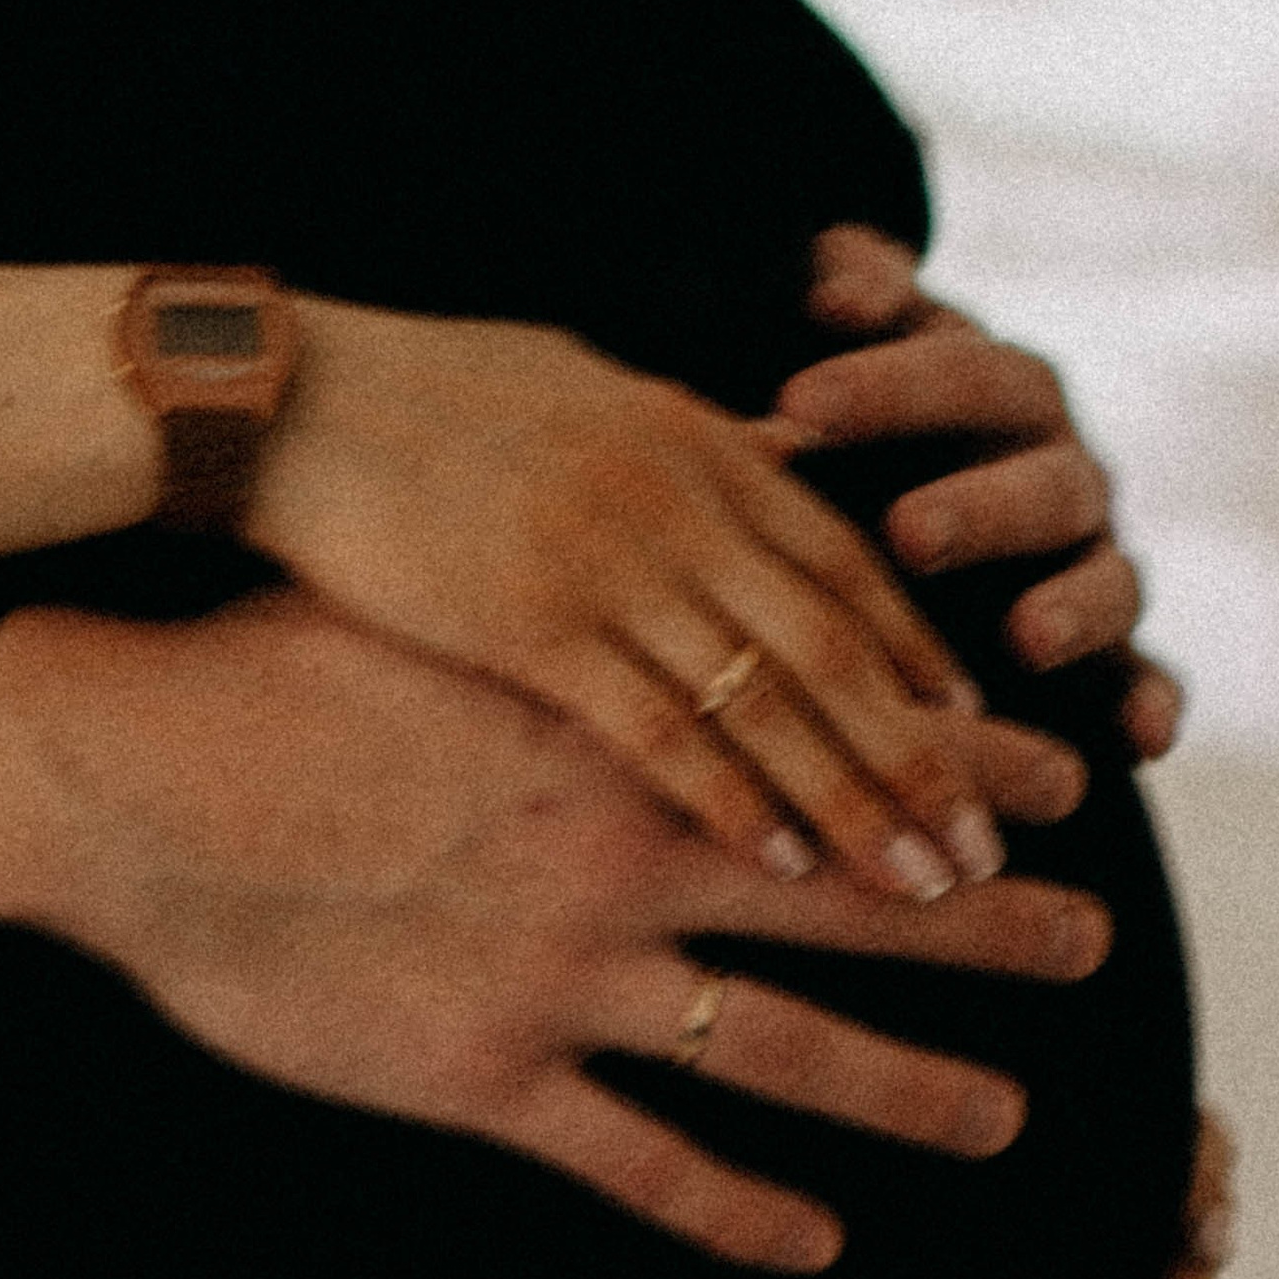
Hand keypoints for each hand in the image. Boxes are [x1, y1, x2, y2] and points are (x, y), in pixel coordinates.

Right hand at [0, 587, 1114, 1274]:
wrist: (131, 781)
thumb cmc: (275, 668)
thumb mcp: (448, 605)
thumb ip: (577, 596)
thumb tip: (655, 511)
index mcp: (625, 738)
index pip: (835, 751)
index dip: (957, 768)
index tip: (1064, 779)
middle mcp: (624, 864)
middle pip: (850, 899)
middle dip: (983, 921)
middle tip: (1093, 938)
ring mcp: (562, 982)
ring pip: (781, 1051)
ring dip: (906, 1085)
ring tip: (1006, 1114)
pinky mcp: (483, 1077)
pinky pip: (642, 1165)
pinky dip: (737, 1210)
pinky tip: (816, 1242)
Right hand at [243, 293, 1089, 901]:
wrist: (283, 398)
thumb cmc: (416, 397)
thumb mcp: (579, 390)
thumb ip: (681, 442)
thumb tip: (766, 449)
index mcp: (693, 444)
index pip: (842, 563)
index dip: (918, 655)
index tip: (984, 735)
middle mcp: (678, 503)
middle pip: (836, 648)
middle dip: (924, 757)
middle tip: (995, 848)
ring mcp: (612, 567)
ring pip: (772, 701)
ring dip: (859, 801)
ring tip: (930, 889)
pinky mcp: (532, 632)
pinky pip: (663, 734)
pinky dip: (735, 799)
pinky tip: (791, 864)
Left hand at [774, 227, 1183, 763]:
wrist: (928, 488)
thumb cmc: (866, 416)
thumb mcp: (853, 348)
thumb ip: (849, 296)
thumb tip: (832, 274)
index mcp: (1000, 389)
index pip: (957, 371)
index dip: (885, 386)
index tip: (797, 402)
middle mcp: (1061, 470)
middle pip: (1040, 479)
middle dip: (980, 507)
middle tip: (908, 533)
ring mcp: (1093, 561)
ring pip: (1107, 577)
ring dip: (1075, 607)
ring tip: (1028, 638)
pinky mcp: (1114, 650)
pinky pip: (1148, 676)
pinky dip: (1154, 703)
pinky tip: (1144, 740)